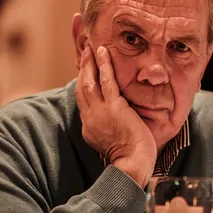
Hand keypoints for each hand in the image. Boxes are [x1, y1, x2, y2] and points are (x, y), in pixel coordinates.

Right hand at [75, 44, 156, 186]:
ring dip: (90, 63)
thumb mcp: (109, 144)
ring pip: (90, 81)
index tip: (85, 74)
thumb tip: (112, 123)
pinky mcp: (114, 106)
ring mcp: (100, 111)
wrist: (131, 164)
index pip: (83, 102)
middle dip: (82, 69)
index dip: (82, 85)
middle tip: (84, 54)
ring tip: (91, 48)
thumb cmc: (128, 159)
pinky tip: (103, 51)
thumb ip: (106, 131)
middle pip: (81, 88)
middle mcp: (89, 118)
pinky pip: (106, 80)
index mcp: (88, 128)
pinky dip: (103, 64)